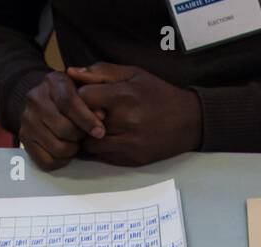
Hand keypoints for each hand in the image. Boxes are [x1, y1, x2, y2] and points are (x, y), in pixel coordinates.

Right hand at [19, 71, 106, 170]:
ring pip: (57, 148)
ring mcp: (27, 120)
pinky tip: (65, 152)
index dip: (87, 120)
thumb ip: (94, 98)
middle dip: (80, 137)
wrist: (42, 101)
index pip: (69, 102)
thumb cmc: (70, 96)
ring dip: (72, 150)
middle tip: (84, 135)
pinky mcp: (24, 138)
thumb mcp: (83, 88)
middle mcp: (35, 99)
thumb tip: (101, 116)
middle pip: (64, 129)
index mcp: (53, 82)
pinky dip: (61, 161)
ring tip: (75, 142)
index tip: (100, 132)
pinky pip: (47, 161)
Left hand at [67, 63, 202, 166]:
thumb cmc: (159, 94)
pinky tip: (110, 139)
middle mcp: (126, 121)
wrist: (190, 122)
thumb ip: (101, 72)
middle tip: (87, 115)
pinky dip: (102, 148)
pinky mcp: (133, 159)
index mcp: (124, 96)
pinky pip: (104, 157)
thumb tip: (71, 73)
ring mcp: (129, 143)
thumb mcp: (133, 74)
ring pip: (90, 144)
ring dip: (89, 137)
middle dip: (82, 119)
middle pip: (83, 123)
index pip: (83, 98)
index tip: (85, 98)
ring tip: (98, 129)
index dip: (79, 98)